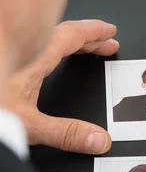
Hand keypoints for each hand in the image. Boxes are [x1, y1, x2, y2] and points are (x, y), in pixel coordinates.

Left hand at [9, 20, 119, 153]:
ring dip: (64, 41)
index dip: (94, 32)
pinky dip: (42, 48)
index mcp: (32, 55)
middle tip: (104, 42)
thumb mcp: (26, 124)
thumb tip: (98, 139)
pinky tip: (38, 61)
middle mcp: (18, 47)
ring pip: (40, 36)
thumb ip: (65, 133)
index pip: (70, 34)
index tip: (109, 32)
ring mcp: (5, 51)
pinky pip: (24, 44)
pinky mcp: (0, 59)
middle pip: (58, 33)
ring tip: (80, 48)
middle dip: (86, 37)